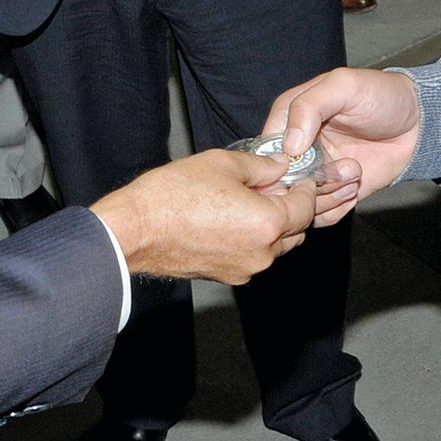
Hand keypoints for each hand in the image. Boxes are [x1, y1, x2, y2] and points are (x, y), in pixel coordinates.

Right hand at [90, 148, 316, 282]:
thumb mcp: (222, 164)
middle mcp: (263, 253)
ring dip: (270, 226)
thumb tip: (279, 166)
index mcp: (268, 223)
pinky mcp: (227, 276)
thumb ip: (260, 166)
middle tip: (271, 186)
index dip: (305, 188)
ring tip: (246, 202)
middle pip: (296, 231)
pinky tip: (229, 220)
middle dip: (289, 208)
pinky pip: (252, 256)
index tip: (299, 177)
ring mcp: (245, 268)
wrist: (134, 230)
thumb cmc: (172, 196)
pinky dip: (251, 240)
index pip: (306, 207)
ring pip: (275, 247)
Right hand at [262, 66, 423, 225]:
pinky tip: (354, 188)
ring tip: (353, 173)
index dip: (277, 162)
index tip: (299, 165)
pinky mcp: (334, 193)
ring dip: (326, 195)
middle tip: (336, 170)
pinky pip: (321, 216)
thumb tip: (289, 145)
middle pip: (280, 182)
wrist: (418, 123)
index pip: (265, 148)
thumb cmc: (382, 95)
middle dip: (306, 183)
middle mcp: (298, 149)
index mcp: (290, 118)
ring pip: (299, 202)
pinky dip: (336, 209)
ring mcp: (315, 173)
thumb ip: (309, 106)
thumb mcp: (344, 85)